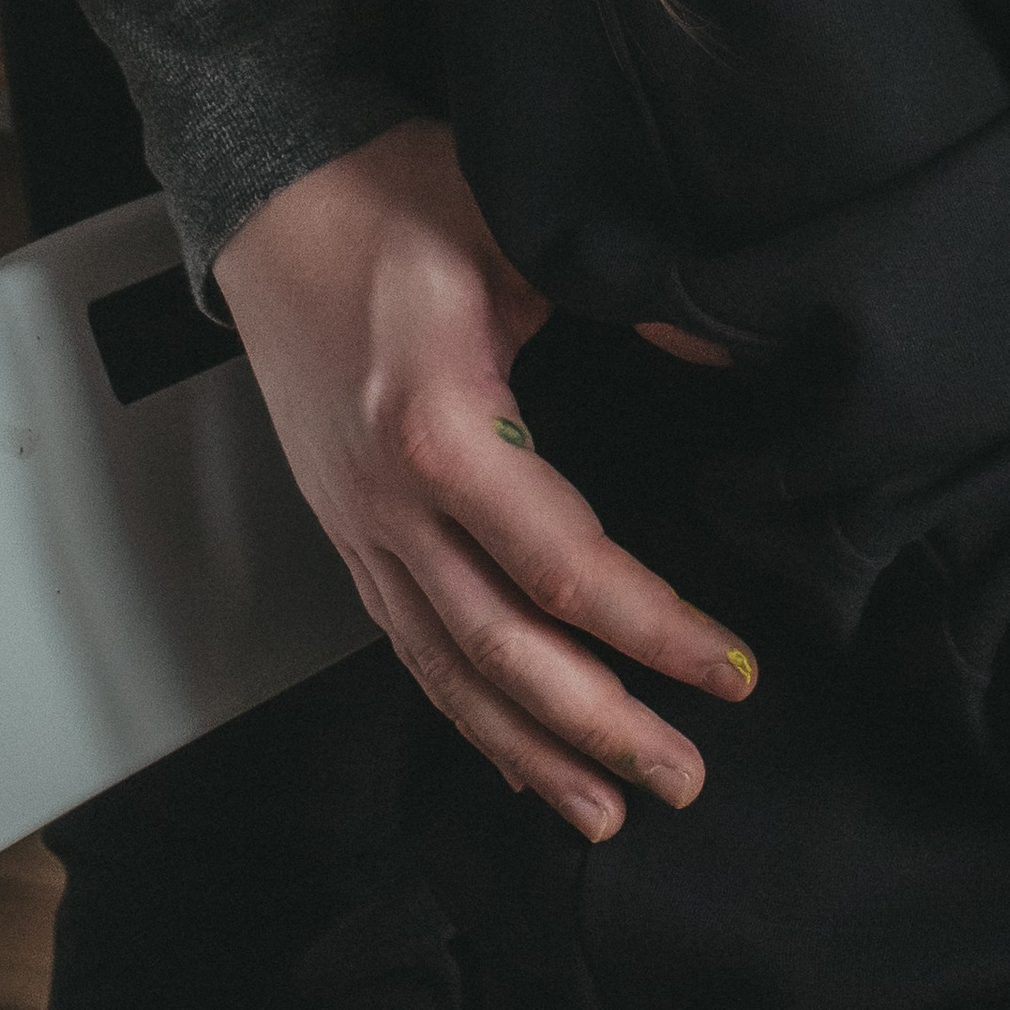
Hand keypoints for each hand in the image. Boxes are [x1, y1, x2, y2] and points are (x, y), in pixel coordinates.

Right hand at [211, 119, 756, 838]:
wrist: (275, 198)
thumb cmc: (399, 198)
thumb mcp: (524, 227)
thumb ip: (626, 293)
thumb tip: (723, 345)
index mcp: (441, 427)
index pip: (566, 565)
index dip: (655, 628)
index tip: (734, 670)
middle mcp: (393, 500)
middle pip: (503, 649)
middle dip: (600, 725)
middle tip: (686, 778)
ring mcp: (361, 525)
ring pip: (447, 670)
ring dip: (531, 748)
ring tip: (608, 812)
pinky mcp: (349, 528)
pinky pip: (410, 644)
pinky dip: (465, 713)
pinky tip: (515, 753)